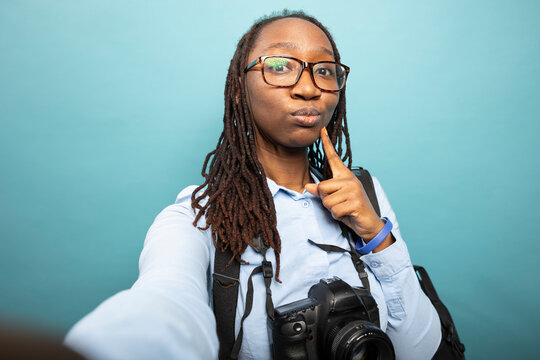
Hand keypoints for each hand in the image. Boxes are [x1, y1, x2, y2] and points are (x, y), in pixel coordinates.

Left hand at [305, 128, 391, 247]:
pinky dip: (338, 216)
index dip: (326, 144)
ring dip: (332, 209)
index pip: (333, 158)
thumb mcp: (334, 200)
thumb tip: (308, 187)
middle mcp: (349, 180)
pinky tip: (347, 214)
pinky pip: (335, 210)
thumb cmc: (350, 210)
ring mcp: (354, 190)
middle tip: (338, 204)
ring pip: (327, 200)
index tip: (322, 130)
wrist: (368, 223)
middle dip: (325, 200)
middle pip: (322, 187)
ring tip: (343, 209)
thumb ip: (321, 192)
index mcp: (344, 176)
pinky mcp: (355, 202)